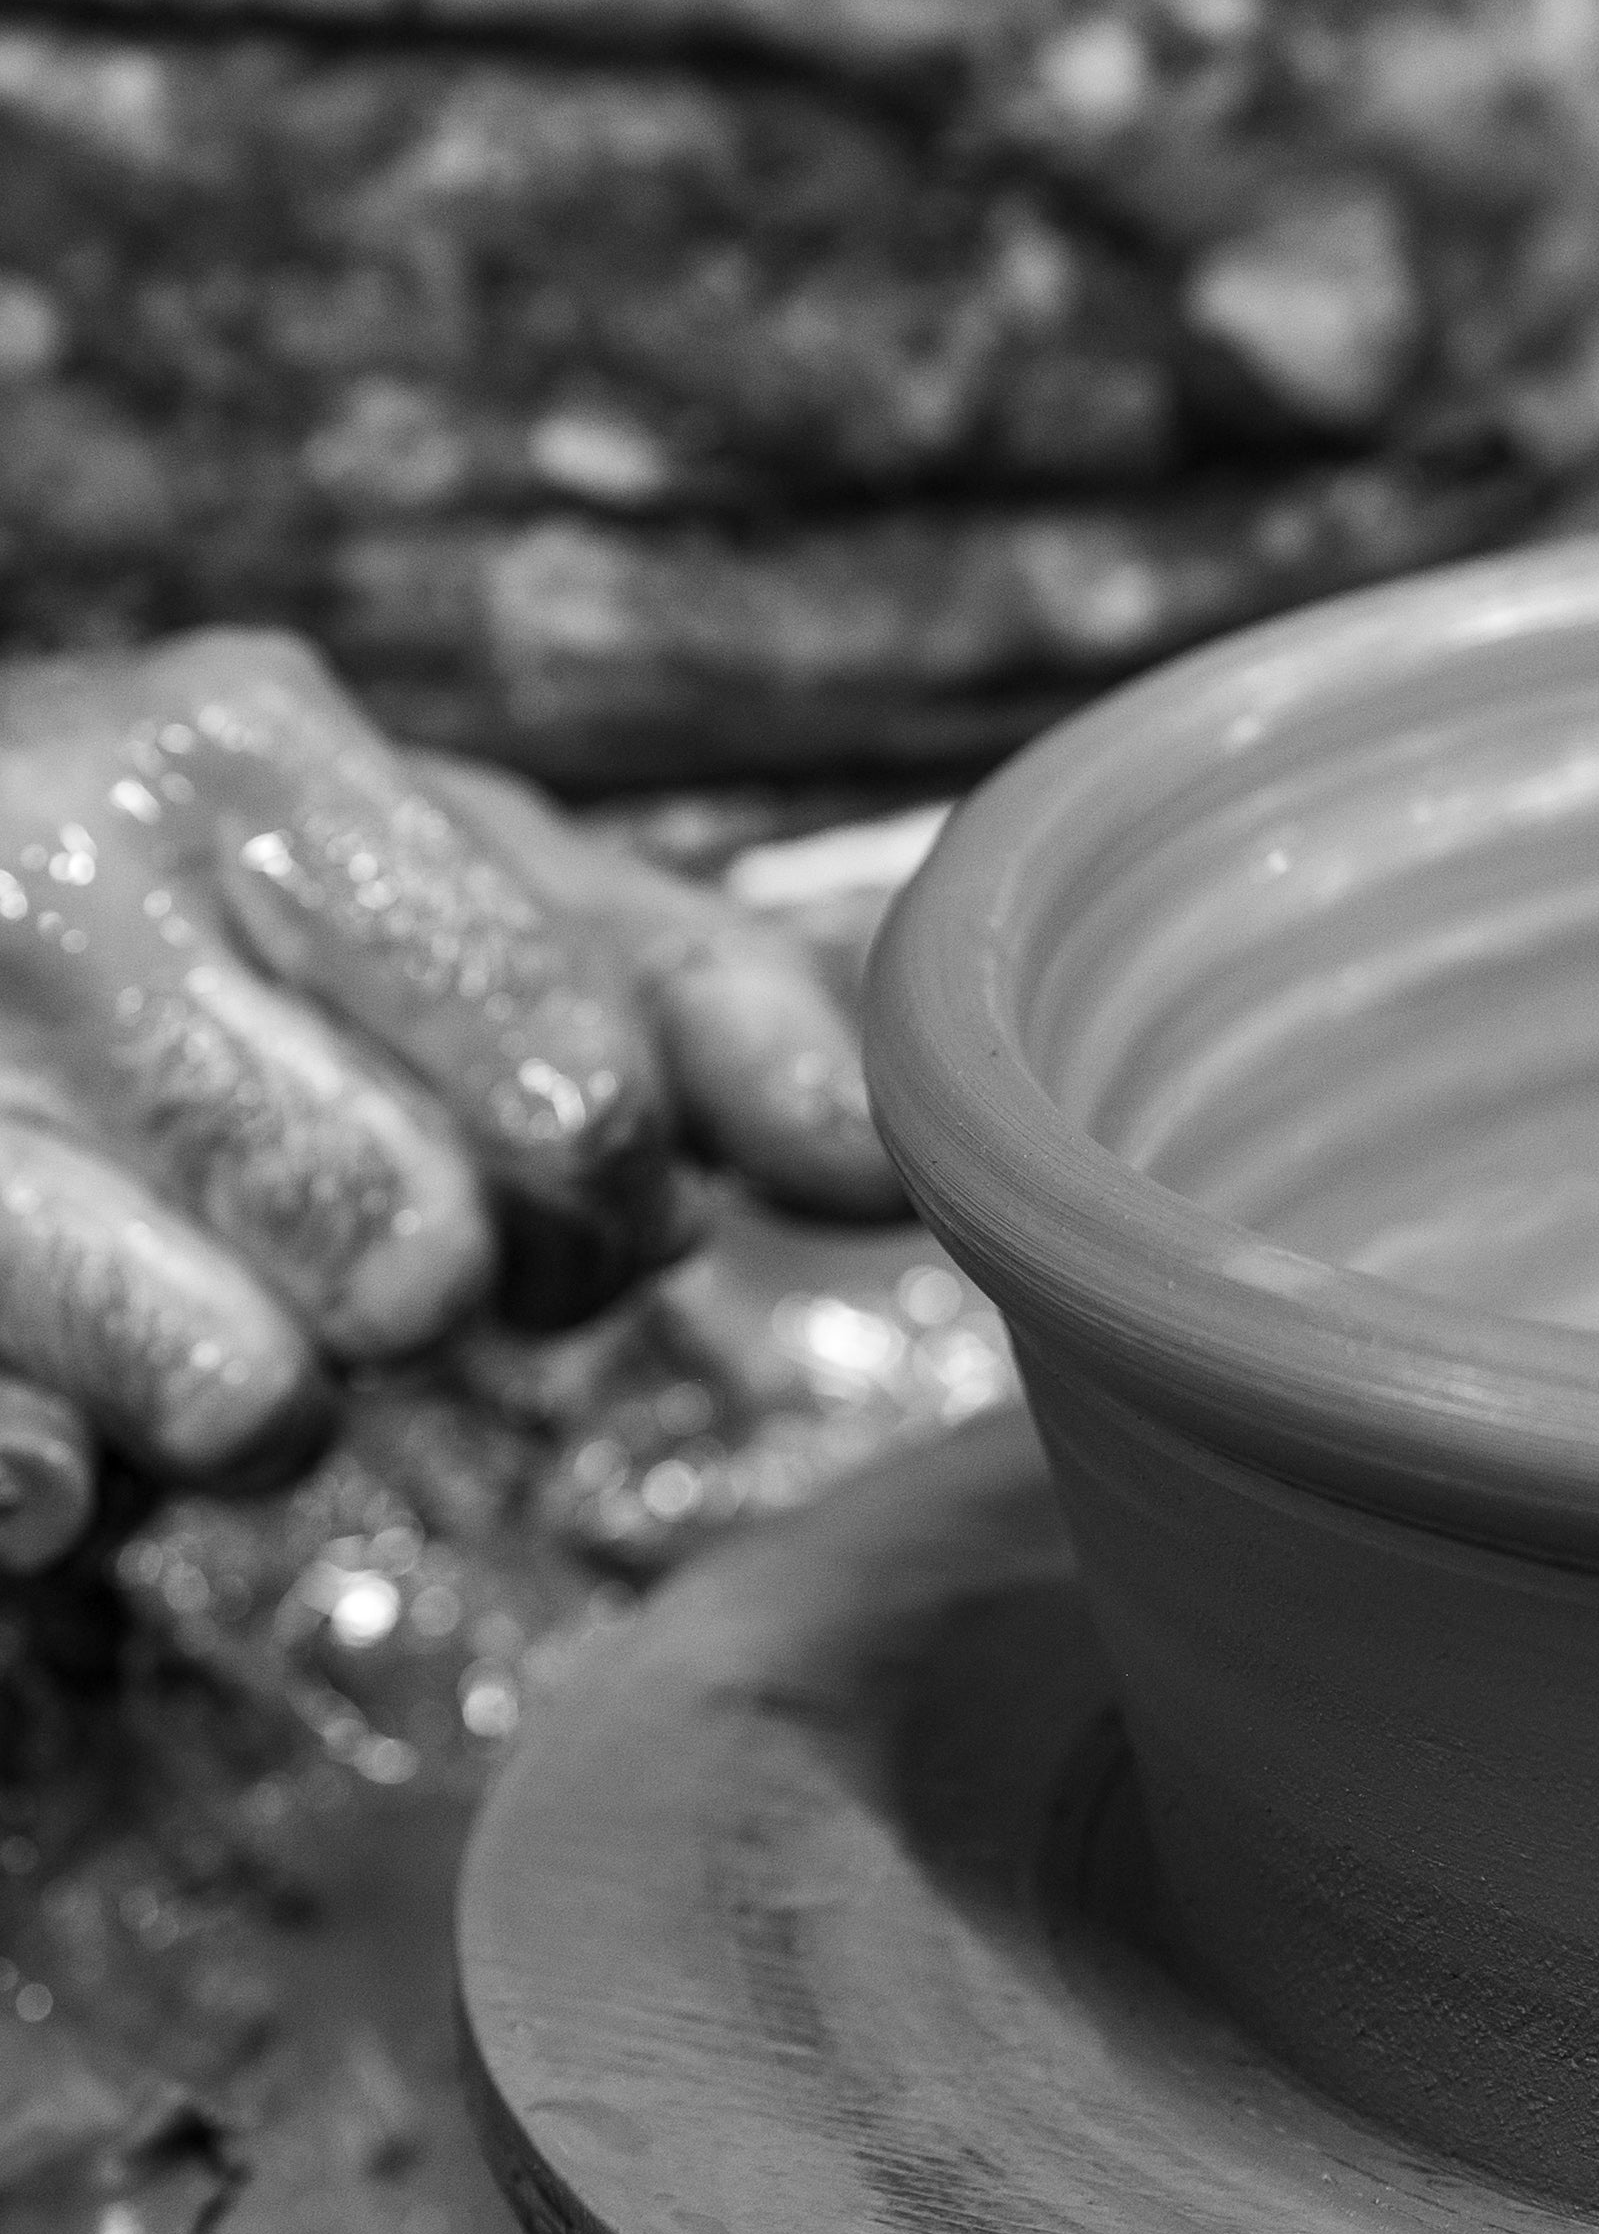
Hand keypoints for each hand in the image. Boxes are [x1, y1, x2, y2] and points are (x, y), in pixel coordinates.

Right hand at [0, 632, 896, 1572]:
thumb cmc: (196, 899)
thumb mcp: (459, 883)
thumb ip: (695, 1005)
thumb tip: (879, 1167)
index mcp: (245, 753)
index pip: (571, 1085)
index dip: (610, 1199)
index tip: (558, 1185)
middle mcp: (46, 875)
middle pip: (419, 1252)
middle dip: (441, 1294)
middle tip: (369, 1240)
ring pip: (238, 1393)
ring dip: (261, 1402)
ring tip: (202, 1292)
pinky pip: (31, 1479)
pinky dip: (69, 1480)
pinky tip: (49, 1395)